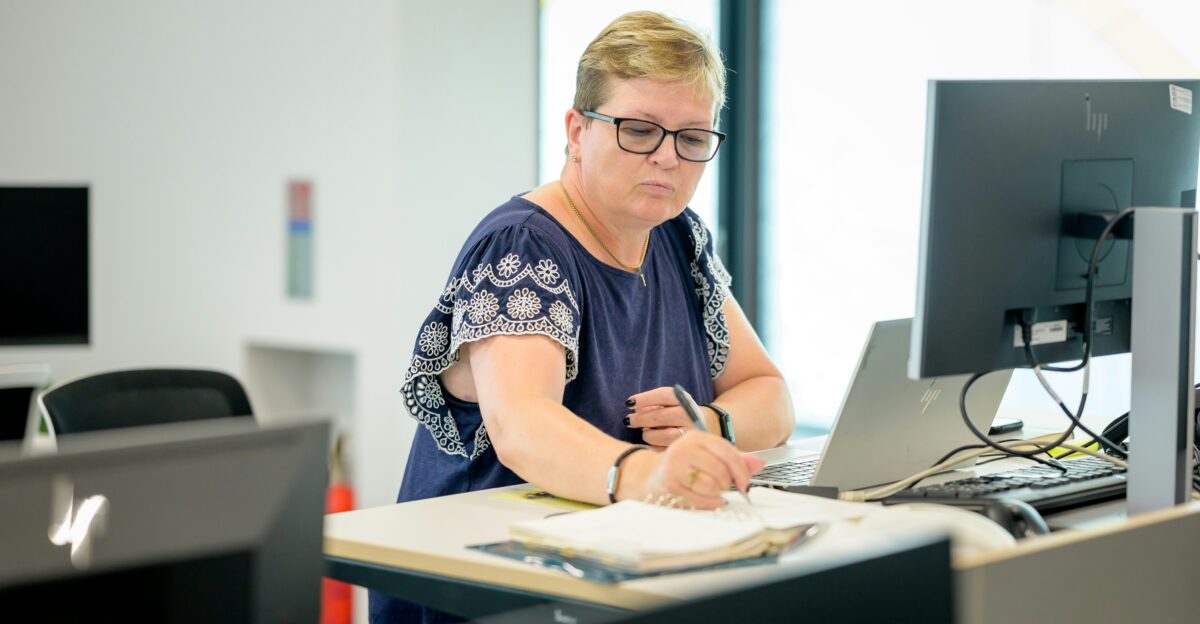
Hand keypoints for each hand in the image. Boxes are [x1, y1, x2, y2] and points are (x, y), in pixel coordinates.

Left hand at [625, 386, 715, 447]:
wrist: (704, 424)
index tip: (629, 403)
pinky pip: (666, 449)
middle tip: (628, 420)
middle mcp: (690, 415)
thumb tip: (635, 410)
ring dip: (649, 434)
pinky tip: (652, 441)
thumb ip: (652, 404)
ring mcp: (691, 433)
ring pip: (665, 435)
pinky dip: (655, 445)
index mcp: (684, 400)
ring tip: (644, 432)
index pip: (664, 395)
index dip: (645, 398)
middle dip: (641, 419)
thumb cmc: (677, 412)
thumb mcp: (668, 403)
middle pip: (662, 416)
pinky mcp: (687, 447)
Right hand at [629, 430, 764, 509]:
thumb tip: (760, 464)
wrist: (649, 477)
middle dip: (726, 484)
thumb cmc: (684, 467)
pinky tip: (703, 499)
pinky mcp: (669, 484)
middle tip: (720, 487)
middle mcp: (683, 448)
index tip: (745, 484)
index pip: (728, 452)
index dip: (741, 471)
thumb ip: (735, 460)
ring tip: (708, 491)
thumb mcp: (708, 457)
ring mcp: (674, 466)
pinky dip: (708, 503)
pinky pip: (701, 500)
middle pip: (721, 471)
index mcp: (696, 437)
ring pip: (712, 486)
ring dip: (716, 494)